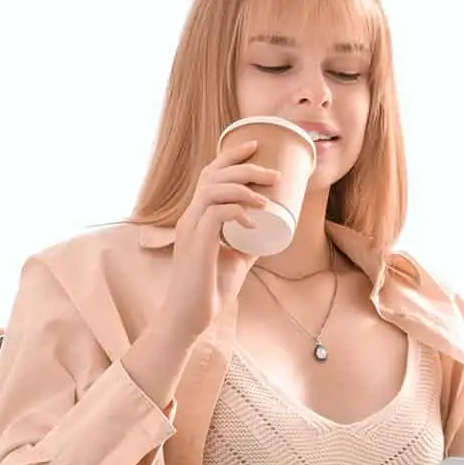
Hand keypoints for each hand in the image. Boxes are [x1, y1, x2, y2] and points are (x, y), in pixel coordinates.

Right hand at [162, 138, 278, 339]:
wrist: (190, 318)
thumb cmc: (209, 291)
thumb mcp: (236, 260)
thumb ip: (249, 243)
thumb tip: (272, 228)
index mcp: (196, 217)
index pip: (209, 175)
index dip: (231, 156)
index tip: (255, 146)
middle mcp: (190, 218)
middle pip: (213, 175)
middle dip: (245, 167)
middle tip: (273, 173)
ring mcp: (191, 230)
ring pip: (213, 190)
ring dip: (243, 188)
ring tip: (266, 198)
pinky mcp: (196, 245)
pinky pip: (216, 215)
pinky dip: (237, 211)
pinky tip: (254, 220)